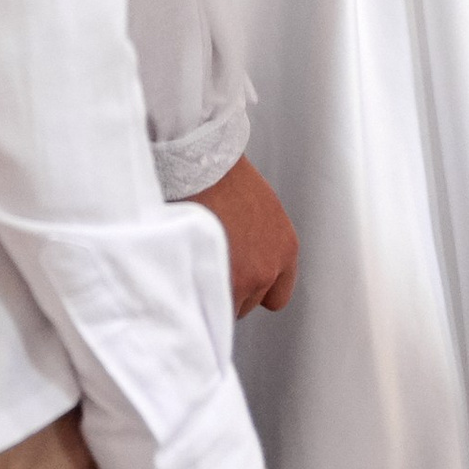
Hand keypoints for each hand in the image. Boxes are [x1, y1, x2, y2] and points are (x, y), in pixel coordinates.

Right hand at [193, 155, 298, 315]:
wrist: (199, 161)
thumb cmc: (220, 174)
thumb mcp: (259, 207)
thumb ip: (259, 241)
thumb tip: (241, 260)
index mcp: (285, 247)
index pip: (277, 296)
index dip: (253, 291)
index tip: (235, 282)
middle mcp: (270, 268)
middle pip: (248, 303)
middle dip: (229, 291)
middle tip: (207, 266)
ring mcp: (245, 279)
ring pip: (225, 307)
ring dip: (211, 292)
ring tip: (193, 263)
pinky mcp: (219, 282)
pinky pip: (206, 306)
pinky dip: (195, 294)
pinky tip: (184, 271)